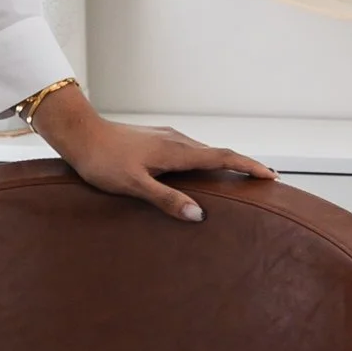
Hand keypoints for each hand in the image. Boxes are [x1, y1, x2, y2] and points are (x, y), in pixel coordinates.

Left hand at [26, 85, 273, 224]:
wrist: (80, 134)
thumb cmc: (103, 162)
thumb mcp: (133, 185)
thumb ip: (166, 199)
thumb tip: (198, 215)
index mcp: (176, 152)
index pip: (222, 158)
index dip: (249, 166)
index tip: (271, 176)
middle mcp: (177, 140)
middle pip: (219, 153)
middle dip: (244, 165)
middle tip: (265, 180)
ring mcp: (167, 137)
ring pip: (204, 151)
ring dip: (225, 162)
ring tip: (241, 177)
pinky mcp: (157, 139)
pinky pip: (190, 150)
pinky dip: (206, 160)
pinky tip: (201, 172)